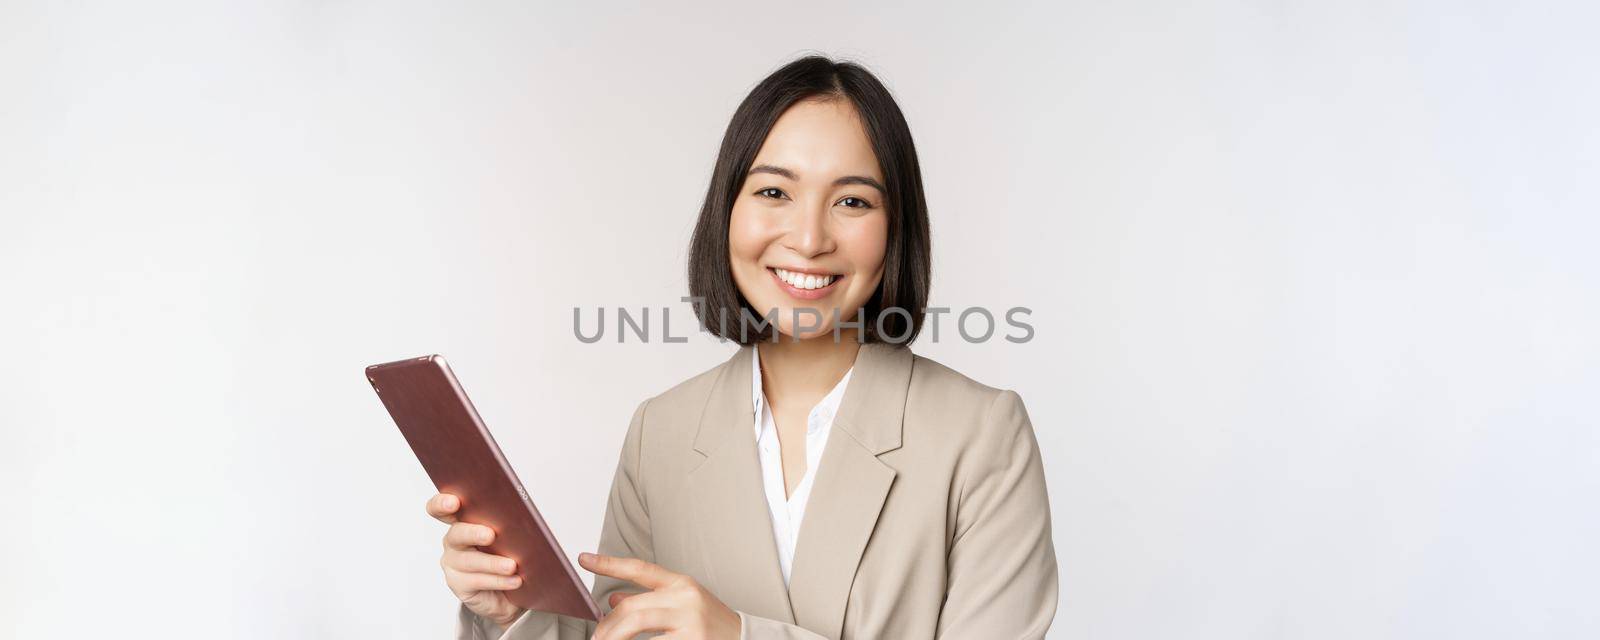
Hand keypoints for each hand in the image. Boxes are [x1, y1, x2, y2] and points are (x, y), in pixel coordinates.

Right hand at [427, 493, 524, 627]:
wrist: (511, 591)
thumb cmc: (510, 554)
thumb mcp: (511, 535)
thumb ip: (509, 523)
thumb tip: (523, 518)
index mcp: (464, 520)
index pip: (443, 508)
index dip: (442, 503)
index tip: (454, 502)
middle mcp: (454, 540)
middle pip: (456, 533)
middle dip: (473, 533)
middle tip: (491, 535)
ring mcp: (453, 563)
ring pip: (469, 560)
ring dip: (492, 563)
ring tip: (511, 566)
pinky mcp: (458, 584)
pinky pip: (476, 581)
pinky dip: (498, 580)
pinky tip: (514, 580)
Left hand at [581, 552, 740, 639]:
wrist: (746, 639)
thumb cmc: (710, 625)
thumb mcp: (682, 605)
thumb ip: (649, 601)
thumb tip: (613, 599)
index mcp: (681, 584)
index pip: (639, 568)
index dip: (609, 563)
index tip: (583, 559)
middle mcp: (685, 598)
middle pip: (632, 606)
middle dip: (607, 625)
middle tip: (595, 638)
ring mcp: (689, 620)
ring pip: (637, 624)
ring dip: (614, 638)